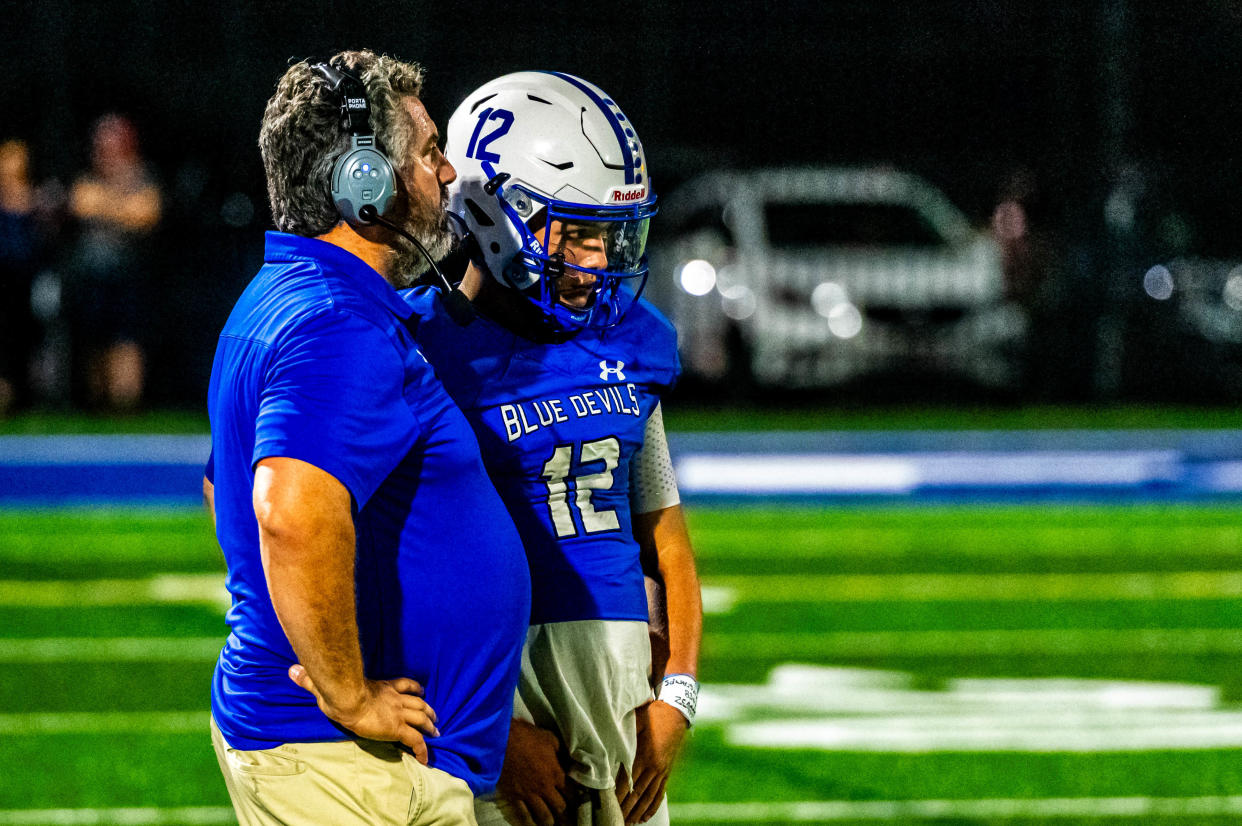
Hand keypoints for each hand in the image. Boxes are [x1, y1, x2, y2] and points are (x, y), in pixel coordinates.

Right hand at [288, 664, 438, 762]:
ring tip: (436, 733)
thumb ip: (312, 679)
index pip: (405, 685)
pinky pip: (415, 741)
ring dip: (430, 726)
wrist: (347, 699)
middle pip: (418, 702)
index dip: (415, 689)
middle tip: (434, 717)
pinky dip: (423, 750)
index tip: (421, 692)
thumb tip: (293, 670)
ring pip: (421, 719)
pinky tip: (425, 759)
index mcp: (382, 687)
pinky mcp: (397, 728)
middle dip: (428, 709)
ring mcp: (397, 713)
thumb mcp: (327, 683)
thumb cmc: (337, 691)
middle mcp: (394, 699)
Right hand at [495, 719, 568, 825]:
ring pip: (543, 815)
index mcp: (555, 773)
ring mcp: (529, 794)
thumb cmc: (526, 736)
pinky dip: (529, 823)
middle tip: (570, 821)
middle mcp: (544, 787)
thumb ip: (560, 752)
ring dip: (550, 822)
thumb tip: (567, 760)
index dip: (577, 800)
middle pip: (559, 807)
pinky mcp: (514, 796)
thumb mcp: (549, 739)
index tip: (580, 804)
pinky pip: (523, 815)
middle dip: (566, 815)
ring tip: (553, 825)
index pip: (571, 792)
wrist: (501, 740)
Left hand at [617, 701, 686, 824]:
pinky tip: (645, 817)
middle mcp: (654, 767)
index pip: (628, 781)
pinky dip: (652, 807)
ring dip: (637, 811)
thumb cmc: (653, 714)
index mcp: (645, 755)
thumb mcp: (636, 719)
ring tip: (627, 822)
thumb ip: (623, 732)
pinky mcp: (667, 772)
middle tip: (615, 820)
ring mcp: (662, 771)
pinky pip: (660, 793)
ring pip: (648, 797)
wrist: (677, 713)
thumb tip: (607, 742)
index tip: (609, 806)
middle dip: (626, 808)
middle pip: (637, 794)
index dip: (618, 796)